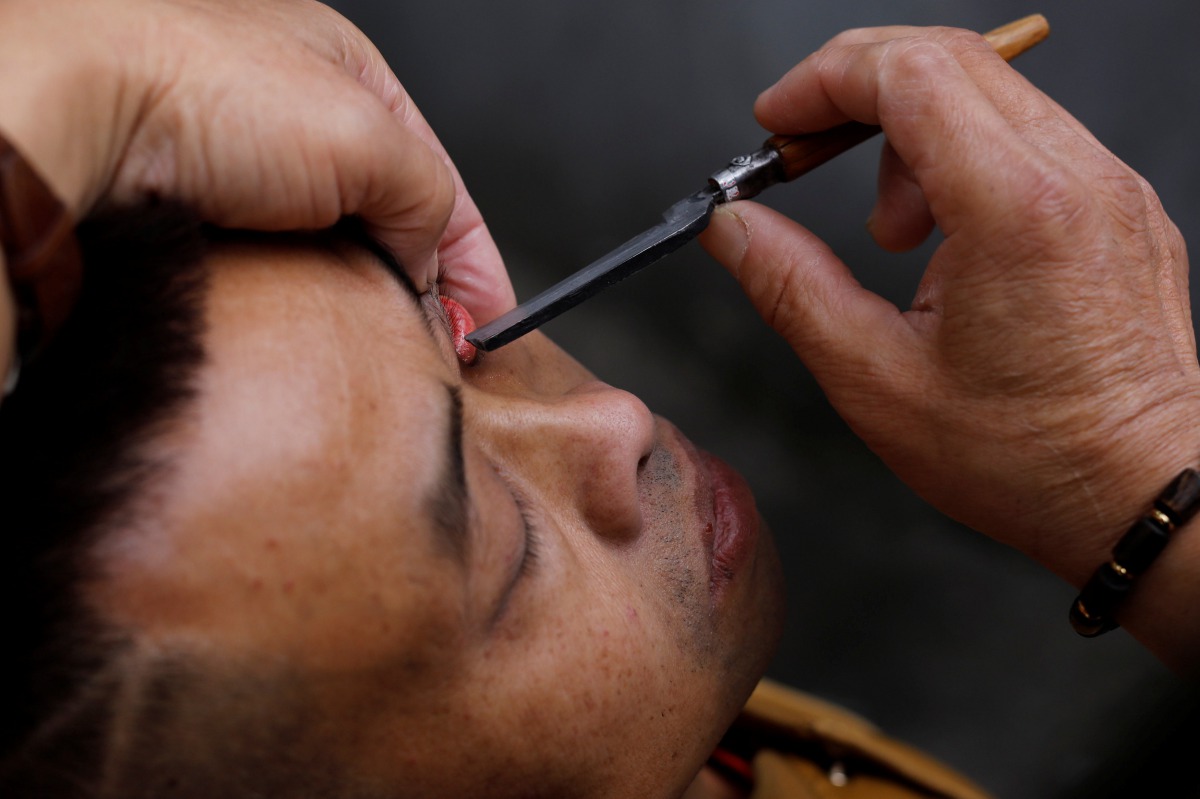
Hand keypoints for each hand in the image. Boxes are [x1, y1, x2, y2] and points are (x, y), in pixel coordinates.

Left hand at [0, 0, 512, 320]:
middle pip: (388, 214)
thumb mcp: (367, 136)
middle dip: (422, 280)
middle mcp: (295, 111)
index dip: (476, 255)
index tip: (493, 321)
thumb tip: (428, 260)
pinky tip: (319, 324)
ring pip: (333, 245)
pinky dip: (309, 300)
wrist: (79, 113)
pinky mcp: (202, 209)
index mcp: (347, 71)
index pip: (440, 176)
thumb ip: (427, 197)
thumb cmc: (206, 90)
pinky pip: (281, 267)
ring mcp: (243, 161)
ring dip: (366, 295)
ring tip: (384, 340)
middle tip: (440, 343)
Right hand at [700, 25, 1199, 667]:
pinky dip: (964, 159)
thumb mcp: (875, 380)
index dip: (823, 81)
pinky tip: (946, 239)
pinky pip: (1031, 136)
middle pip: (949, 58)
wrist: (1145, 497)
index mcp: (1015, 210)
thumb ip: (790, 286)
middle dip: (855, 92)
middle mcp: (1077, 177)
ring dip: (910, 135)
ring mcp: (1110, 185)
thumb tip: (734, 229)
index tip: (777, 124)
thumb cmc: (1030, 459)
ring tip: (890, 232)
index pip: (910, 72)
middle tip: (804, 151)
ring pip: (990, 92)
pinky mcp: (1121, 205)